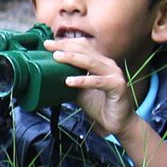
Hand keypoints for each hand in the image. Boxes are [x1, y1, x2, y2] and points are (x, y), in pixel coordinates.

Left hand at [46, 41, 166, 166]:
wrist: (118, 123)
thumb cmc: (99, 105)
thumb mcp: (80, 89)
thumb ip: (70, 78)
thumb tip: (48, 73)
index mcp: (100, 61)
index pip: (82, 47)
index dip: (65, 43)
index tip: (48, 43)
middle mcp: (108, 64)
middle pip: (84, 51)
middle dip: (65, 47)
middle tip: (48, 46)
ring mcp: (114, 73)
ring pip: (90, 62)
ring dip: (72, 58)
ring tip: (56, 57)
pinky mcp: (117, 86)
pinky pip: (97, 81)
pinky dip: (83, 80)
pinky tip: (69, 81)